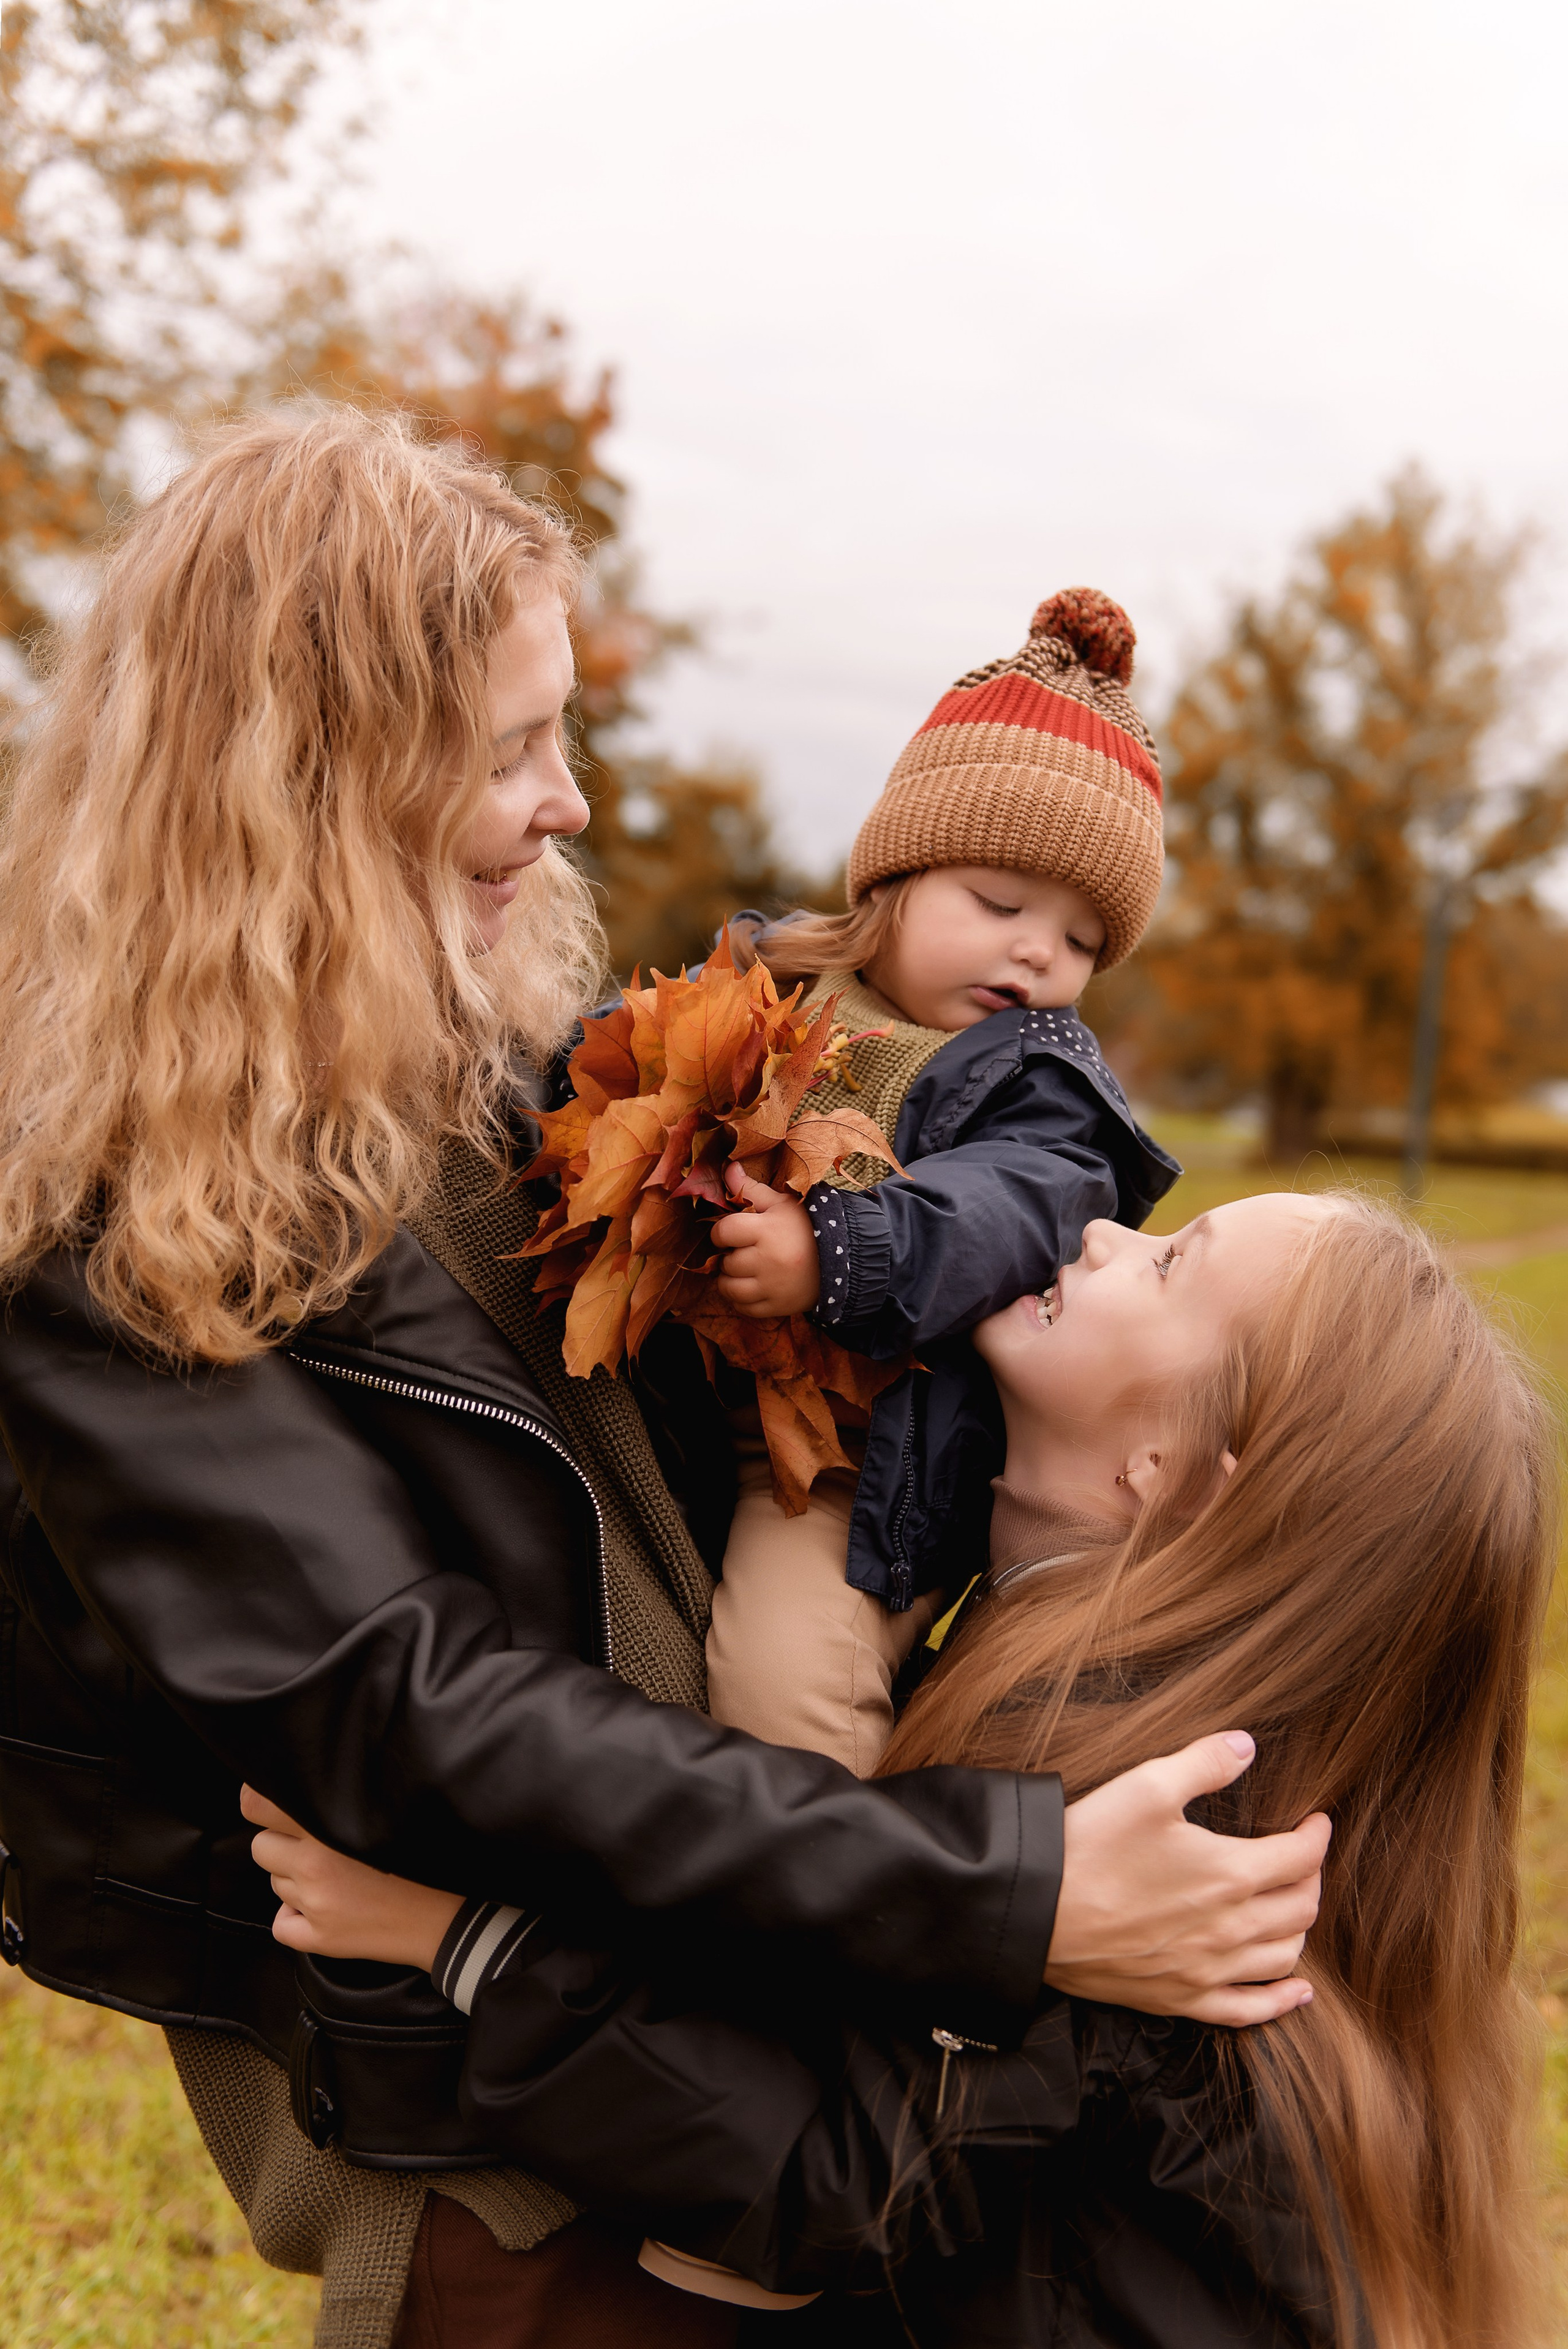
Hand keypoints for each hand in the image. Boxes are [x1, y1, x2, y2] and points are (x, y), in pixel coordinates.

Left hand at [241, 1785, 462, 1971]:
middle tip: (314, 1849)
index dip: (257, 1802)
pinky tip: (327, 1911)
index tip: (267, 1805)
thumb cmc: (418, 1857)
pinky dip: (296, 1920)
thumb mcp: (379, 1812)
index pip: (258, 1804)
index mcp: (327, 1824)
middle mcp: (314, 1862)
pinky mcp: (318, 1938)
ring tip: (336, 1879)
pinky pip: (281, 1924)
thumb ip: (335, 1800)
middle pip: (261, 1846)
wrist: (446, 1913)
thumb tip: (290, 1793)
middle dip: (281, 1846)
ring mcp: (314, 1902)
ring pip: (274, 1884)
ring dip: (294, 1881)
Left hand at [710, 1165, 820, 1317]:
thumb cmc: (806, 1227)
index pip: (724, 1232)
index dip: (721, 1232)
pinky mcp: (777, 1306)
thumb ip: (751, 1189)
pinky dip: (741, 1300)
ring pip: (729, 1289)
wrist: (843, 1259)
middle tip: (743, 1251)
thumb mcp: (782, 1204)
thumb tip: (727, 1167)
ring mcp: (773, 1287)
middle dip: (730, 1256)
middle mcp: (768, 1260)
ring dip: (730, 1280)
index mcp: (767, 1230)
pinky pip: (743, 1308)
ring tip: (742, 1271)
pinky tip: (751, 1287)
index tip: (730, 1233)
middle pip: (726, 1262)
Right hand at [1044, 1732, 1329, 2026]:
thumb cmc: (1091, 1845)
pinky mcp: (1181, 1998)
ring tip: (1292, 1904)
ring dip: (1298, 1928)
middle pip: (1301, 1908)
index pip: (1300, 1858)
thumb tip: (1248, 1746)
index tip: (1316, 1820)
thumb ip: (1204, 1762)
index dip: (1317, 1835)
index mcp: (1230, 1874)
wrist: (1037, 1912)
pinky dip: (1282, 2001)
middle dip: (1311, 1878)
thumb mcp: (1146, 1785)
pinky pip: (1249, 2011)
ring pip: (1283, 1956)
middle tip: (1301, 1857)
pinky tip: (1298, 1992)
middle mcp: (1230, 1929)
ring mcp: (1208, 1970)